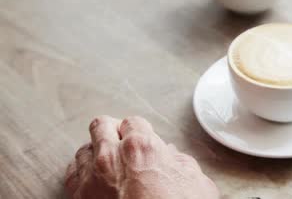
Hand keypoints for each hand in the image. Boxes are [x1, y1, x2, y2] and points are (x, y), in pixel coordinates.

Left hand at [65, 116, 218, 198]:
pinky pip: (72, 173)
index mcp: (142, 146)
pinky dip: (81, 172)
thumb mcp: (196, 183)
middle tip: (120, 143)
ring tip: (108, 165)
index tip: (143, 140)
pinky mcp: (78, 197)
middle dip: (111, 131)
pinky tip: (93, 178)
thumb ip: (181, 162)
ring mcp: (91, 177)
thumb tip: (171, 156)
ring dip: (95, 153)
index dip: (139, 131)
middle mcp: (111, 156)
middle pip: (101, 126)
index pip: (133, 122)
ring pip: (84, 149)